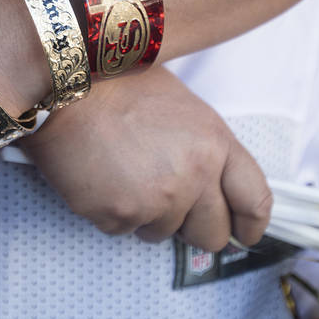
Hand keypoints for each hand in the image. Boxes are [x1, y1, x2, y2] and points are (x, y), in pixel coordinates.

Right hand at [19, 66, 271, 249]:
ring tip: (123, 172)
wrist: (64, 83)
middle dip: (193, 226)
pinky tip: (100, 176)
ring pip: (163, 234)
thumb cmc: (119, 84)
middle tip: (168, 202)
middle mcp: (194, 176)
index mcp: (215, 143)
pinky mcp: (119, 215)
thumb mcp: (182, 106)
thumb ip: (205, 148)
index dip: (251, 224)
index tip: (244, 233)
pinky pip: (123, 230)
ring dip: (147, 215)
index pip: (254, 200)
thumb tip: (213, 187)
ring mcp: (157, 200)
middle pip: (213, 234)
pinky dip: (112, 212)